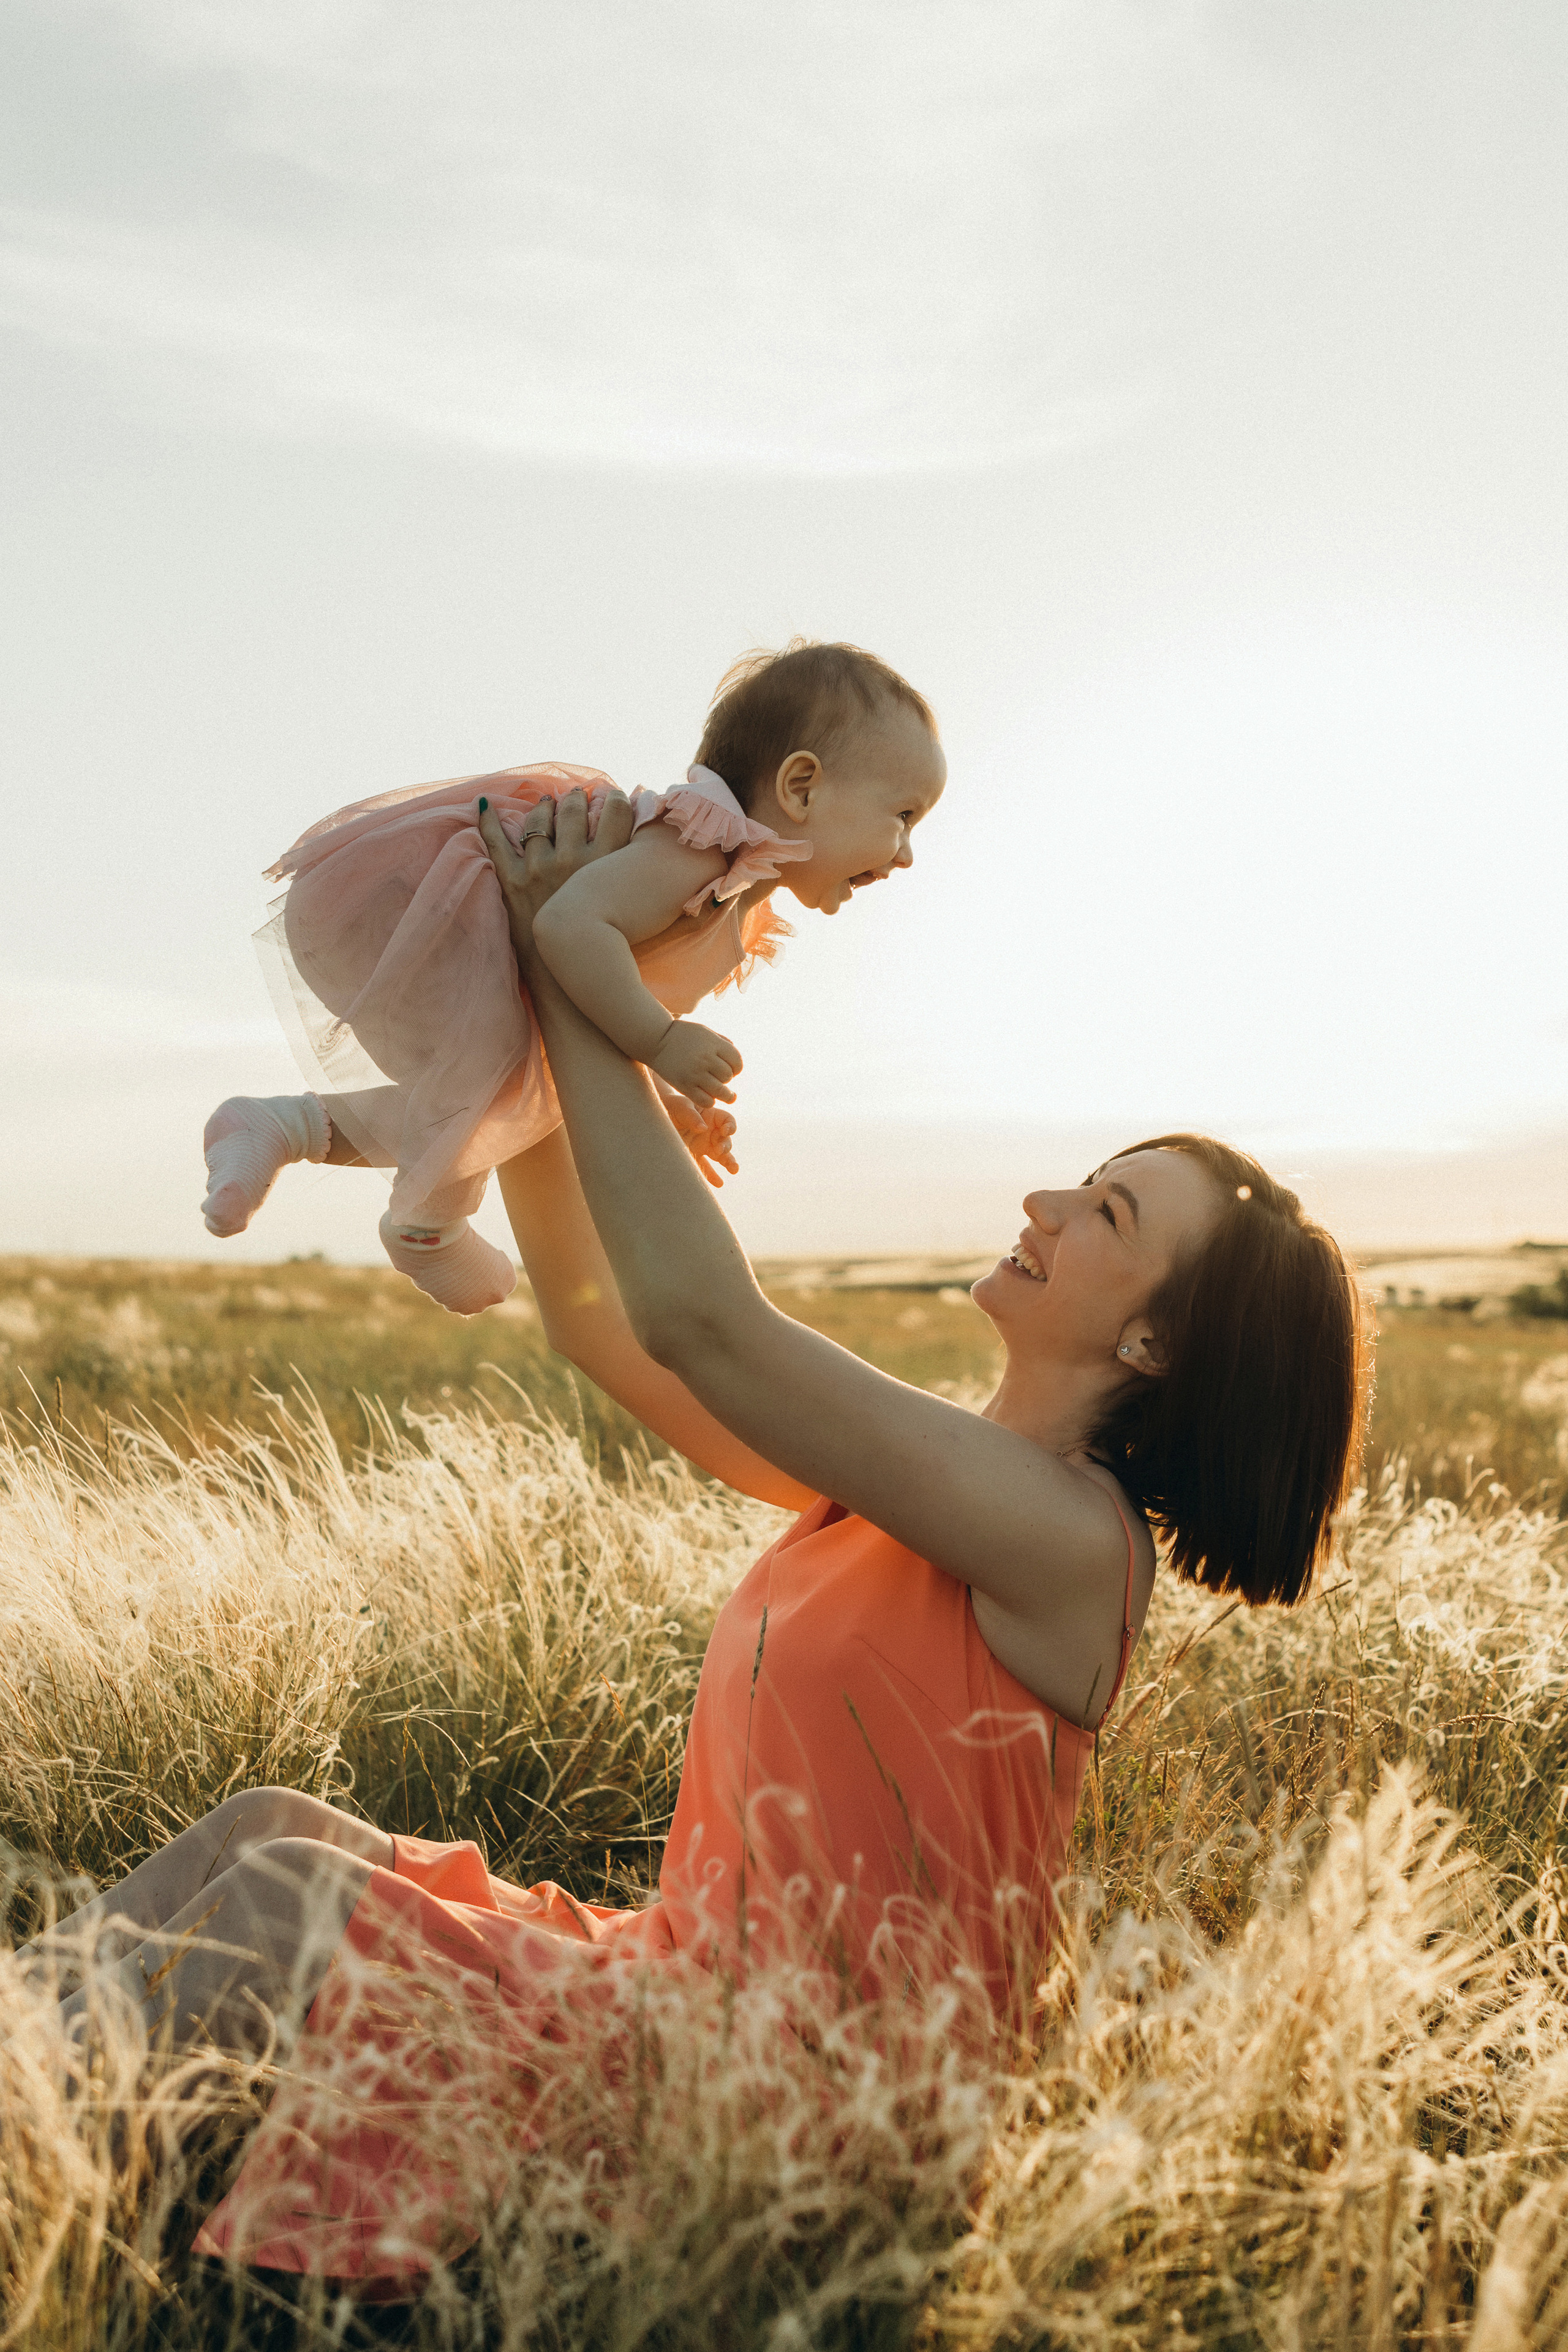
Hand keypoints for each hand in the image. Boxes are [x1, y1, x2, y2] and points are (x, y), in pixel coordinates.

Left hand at [477, 786, 635, 968]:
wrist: (568, 977)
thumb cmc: (611, 948)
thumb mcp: (639, 911)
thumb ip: (646, 881)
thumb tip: (669, 865)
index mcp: (605, 863)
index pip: (615, 812)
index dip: (613, 798)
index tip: (610, 795)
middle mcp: (572, 859)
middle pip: (573, 810)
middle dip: (576, 798)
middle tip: (577, 795)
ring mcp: (539, 868)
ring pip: (539, 820)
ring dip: (544, 806)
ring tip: (547, 802)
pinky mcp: (513, 882)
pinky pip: (495, 844)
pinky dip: (487, 823)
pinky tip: (485, 804)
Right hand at [649, 1018, 742, 1112]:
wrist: (656, 1040)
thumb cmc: (683, 1036)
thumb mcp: (705, 1032)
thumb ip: (722, 1043)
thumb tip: (736, 1061)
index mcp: (713, 1044)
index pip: (737, 1061)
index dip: (737, 1067)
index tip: (732, 1069)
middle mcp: (706, 1059)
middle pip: (728, 1076)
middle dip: (726, 1078)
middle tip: (719, 1077)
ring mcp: (695, 1073)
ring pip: (720, 1091)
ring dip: (724, 1094)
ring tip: (726, 1095)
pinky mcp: (685, 1086)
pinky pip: (705, 1101)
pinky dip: (710, 1101)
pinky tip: (709, 1097)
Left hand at [650, 1074, 739, 1187]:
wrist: (653, 1118)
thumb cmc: (670, 1106)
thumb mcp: (680, 1106)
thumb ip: (692, 1116)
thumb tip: (703, 1128)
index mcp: (710, 1116)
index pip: (727, 1121)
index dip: (730, 1126)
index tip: (726, 1132)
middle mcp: (710, 1132)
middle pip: (725, 1140)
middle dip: (726, 1146)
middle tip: (720, 1151)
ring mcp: (702, 1146)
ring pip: (720, 1156)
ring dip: (728, 1162)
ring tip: (734, 1170)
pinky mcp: (693, 1157)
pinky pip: (704, 1168)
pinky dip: (711, 1176)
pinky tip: (719, 1183)